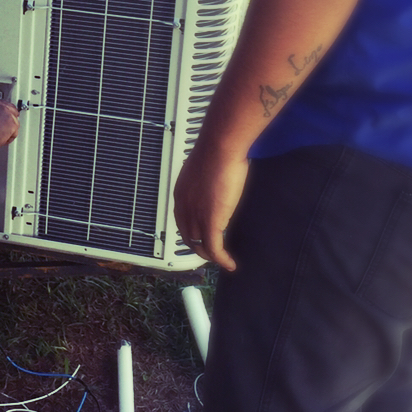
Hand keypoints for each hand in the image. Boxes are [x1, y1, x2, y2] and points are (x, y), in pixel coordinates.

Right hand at [0, 97, 19, 150]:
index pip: (1, 104)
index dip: (3, 113)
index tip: (2, 118)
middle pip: (11, 109)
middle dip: (9, 118)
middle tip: (5, 128)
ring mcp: (7, 112)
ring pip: (14, 121)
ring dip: (9, 129)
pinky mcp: (12, 122)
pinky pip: (15, 131)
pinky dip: (10, 137)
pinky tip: (1, 139)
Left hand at [173, 140, 247, 271]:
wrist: (220, 147)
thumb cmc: (217, 150)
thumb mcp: (206, 167)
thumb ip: (207, 179)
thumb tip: (217, 180)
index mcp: (181, 193)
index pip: (182, 220)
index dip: (191, 231)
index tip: (202, 236)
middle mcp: (184, 206)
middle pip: (188, 236)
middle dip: (199, 247)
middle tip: (212, 252)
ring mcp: (196, 215)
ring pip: (200, 245)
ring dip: (211, 255)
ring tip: (222, 259)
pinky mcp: (211, 221)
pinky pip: (214, 248)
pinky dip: (222, 259)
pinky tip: (230, 264)